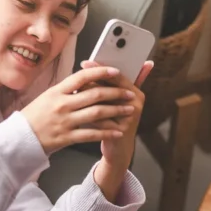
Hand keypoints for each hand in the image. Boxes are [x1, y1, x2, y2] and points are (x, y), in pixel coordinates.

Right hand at [20, 66, 136, 154]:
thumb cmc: (34, 117)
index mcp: (57, 91)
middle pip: (95, 94)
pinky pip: (92, 134)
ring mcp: (65, 121)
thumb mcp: (47, 97)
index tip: (115, 71)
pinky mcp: (67, 137)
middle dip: (116, 93)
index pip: (82, 77)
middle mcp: (62, 104)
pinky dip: (107, 132)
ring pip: (97, 113)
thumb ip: (66, 90)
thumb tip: (85, 80)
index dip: (100, 72)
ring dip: (116, 111)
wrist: (19, 139)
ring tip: (129, 110)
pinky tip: (117, 131)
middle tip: (129, 93)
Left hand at [81, 60, 153, 201]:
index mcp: (135, 91)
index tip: (85, 62)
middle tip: (76, 79)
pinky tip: (76, 113)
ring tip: (74, 94)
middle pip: (111, 87)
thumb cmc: (112, 120)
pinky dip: (88, 116)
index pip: (117, 75)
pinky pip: (102, 121)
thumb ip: (106, 84)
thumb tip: (92, 65)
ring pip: (106, 103)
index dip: (100, 69)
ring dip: (89, 99)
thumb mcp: (112, 101)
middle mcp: (136, 102)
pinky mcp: (122, 130)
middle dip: (92, 82)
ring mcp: (130, 117)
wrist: (118, 148)